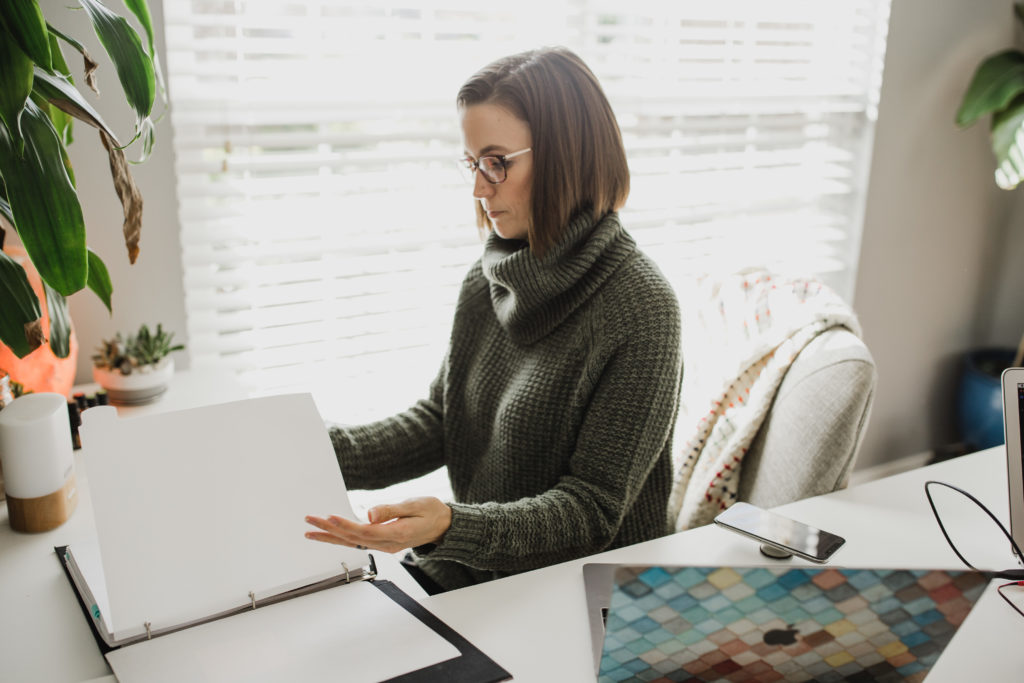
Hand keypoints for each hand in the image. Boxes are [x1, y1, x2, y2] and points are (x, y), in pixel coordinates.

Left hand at [304, 497, 451, 553]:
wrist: (443, 525)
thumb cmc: (432, 512)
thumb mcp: (415, 505)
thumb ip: (391, 509)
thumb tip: (368, 513)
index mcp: (396, 535)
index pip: (364, 531)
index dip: (345, 525)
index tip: (329, 517)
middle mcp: (387, 544)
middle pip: (352, 538)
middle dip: (329, 529)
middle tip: (310, 520)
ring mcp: (383, 546)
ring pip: (351, 542)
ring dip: (330, 536)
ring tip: (310, 531)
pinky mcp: (381, 542)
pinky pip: (357, 542)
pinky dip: (340, 538)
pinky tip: (328, 535)